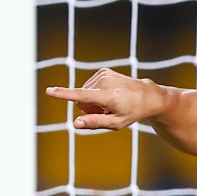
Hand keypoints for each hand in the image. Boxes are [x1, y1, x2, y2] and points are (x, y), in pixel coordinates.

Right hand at [45, 68, 165, 130]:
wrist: (147, 96)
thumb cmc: (132, 112)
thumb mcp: (116, 123)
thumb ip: (95, 123)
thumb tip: (76, 124)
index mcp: (108, 97)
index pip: (82, 96)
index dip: (64, 95)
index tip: (49, 91)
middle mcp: (105, 83)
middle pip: (82, 101)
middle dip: (89, 109)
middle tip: (107, 111)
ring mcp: (103, 75)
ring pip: (84, 93)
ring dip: (94, 101)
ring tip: (110, 103)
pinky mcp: (103, 71)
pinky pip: (89, 86)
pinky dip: (96, 93)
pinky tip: (109, 95)